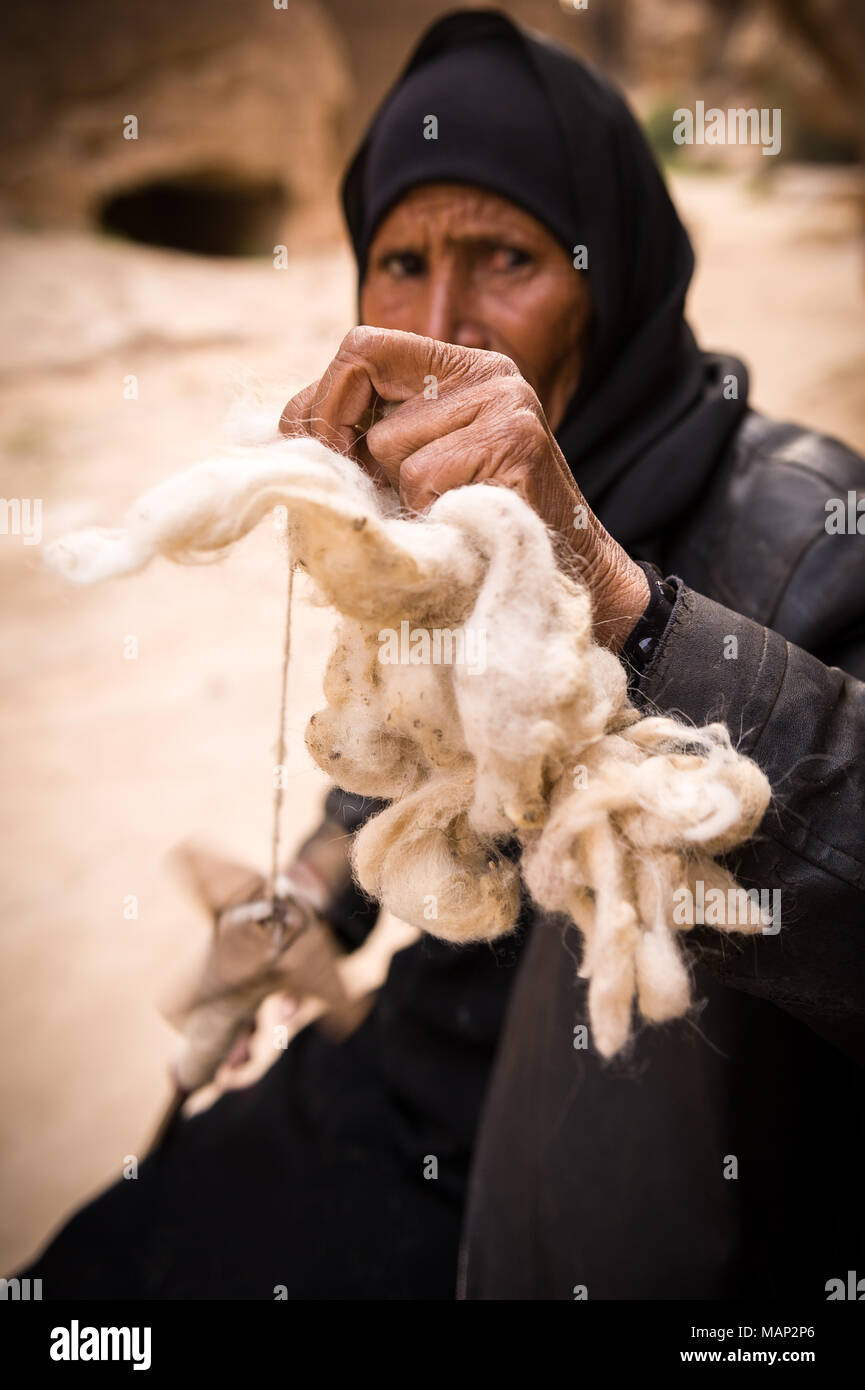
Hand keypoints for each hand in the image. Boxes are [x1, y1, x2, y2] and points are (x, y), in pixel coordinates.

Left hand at [280, 327, 648, 650]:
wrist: (558, 580)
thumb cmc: (471, 531)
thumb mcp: (413, 471)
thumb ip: (362, 440)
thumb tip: (281, 427)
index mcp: (458, 369)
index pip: (361, 345)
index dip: (323, 398)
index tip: (322, 454)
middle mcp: (487, 372)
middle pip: (362, 381)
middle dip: (349, 446)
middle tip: (377, 492)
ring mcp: (507, 402)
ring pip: (389, 444)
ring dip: (403, 497)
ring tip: (446, 514)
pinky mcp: (517, 441)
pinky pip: (423, 478)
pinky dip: (431, 515)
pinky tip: (467, 522)